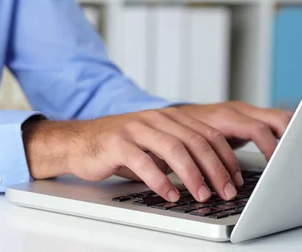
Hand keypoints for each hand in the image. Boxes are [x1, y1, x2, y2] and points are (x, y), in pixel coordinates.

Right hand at [22, 103, 291, 202]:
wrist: (77, 142)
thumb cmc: (117, 145)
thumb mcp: (152, 143)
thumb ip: (178, 150)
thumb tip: (211, 174)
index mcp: (167, 117)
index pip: (206, 133)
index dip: (225, 157)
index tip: (235, 179)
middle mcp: (153, 119)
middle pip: (195, 140)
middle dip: (215, 168)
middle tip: (225, 191)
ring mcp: (134, 129)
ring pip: (173, 148)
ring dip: (192, 174)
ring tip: (201, 195)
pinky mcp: (116, 143)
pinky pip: (144, 162)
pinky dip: (160, 180)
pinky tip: (169, 194)